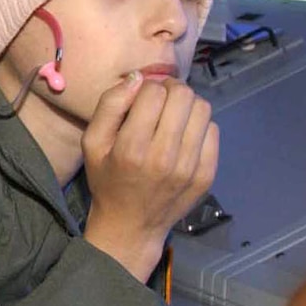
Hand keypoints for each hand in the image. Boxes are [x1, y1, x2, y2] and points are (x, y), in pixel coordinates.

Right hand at [81, 74, 218, 281]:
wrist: (131, 226)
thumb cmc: (108, 180)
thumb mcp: (92, 144)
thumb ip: (110, 106)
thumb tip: (138, 78)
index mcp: (132, 148)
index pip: (153, 92)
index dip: (147, 87)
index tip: (142, 98)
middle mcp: (164, 157)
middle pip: (183, 96)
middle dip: (171, 89)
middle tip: (161, 100)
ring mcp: (190, 167)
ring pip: (202, 109)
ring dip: (187, 105)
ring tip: (174, 115)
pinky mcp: (207, 175)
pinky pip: (213, 131)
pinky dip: (199, 126)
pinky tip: (184, 136)